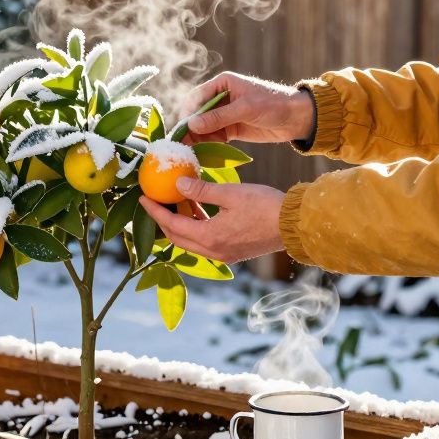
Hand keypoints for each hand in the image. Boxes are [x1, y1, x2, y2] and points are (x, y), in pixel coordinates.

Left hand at [139, 178, 286, 263]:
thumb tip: (177, 183)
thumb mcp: (230, 193)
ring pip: (191, 241)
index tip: (143, 197)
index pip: (171, 225)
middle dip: (163, 220)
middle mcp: (213, 252)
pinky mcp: (233, 252)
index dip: (155, 210)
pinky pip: (205, 242)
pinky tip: (198, 210)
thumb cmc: (265, 207)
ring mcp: (223, 255)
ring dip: (181, 223)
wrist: (295, 226)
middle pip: (177, 238)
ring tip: (176, 202)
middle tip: (155, 201)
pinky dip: (196, 227)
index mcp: (209, 238)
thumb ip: (201, 190)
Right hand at [184, 72, 312, 144]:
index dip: (187, 114)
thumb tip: (191, 124)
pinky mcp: (230, 129)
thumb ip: (219, 117)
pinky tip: (202, 155)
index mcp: (221, 83)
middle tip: (181, 146)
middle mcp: (219, 97)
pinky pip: (213, 137)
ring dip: (196, 139)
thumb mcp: (246, 109)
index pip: (196, 98)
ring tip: (190, 154)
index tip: (182, 130)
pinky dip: (207, 145)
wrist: (297, 118)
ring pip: (202, 127)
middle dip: (189, 129)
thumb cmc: (274, 104)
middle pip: (196, 114)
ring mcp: (224, 114)